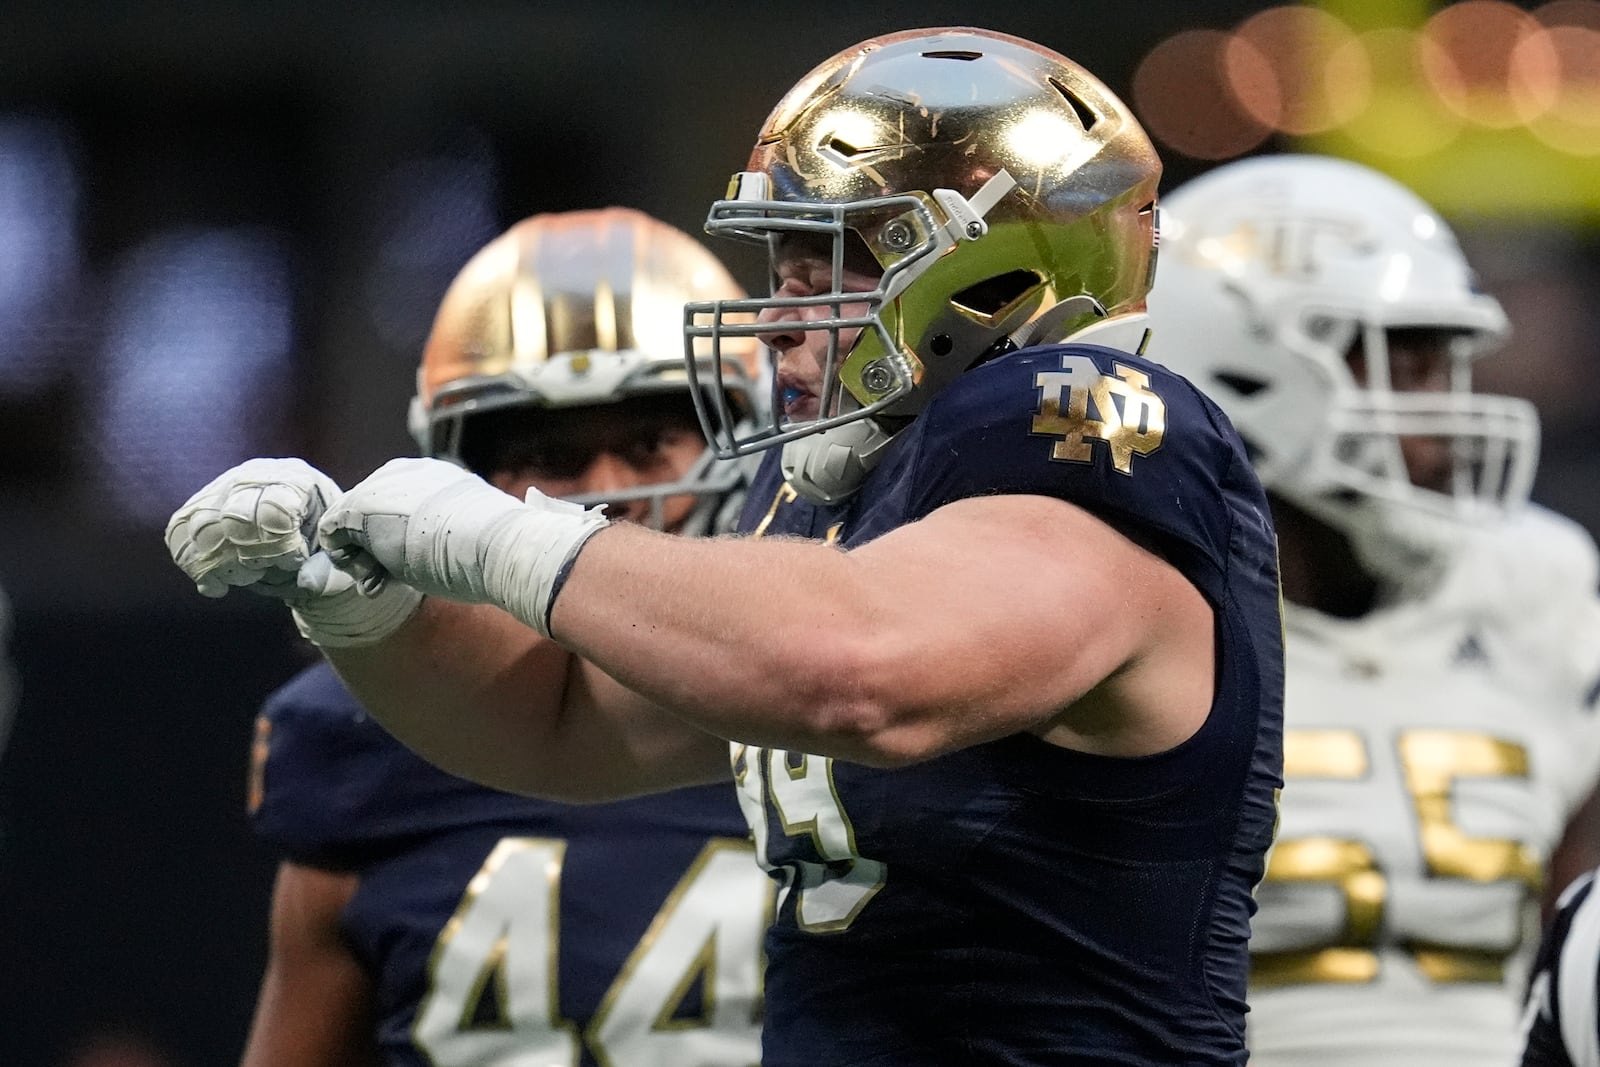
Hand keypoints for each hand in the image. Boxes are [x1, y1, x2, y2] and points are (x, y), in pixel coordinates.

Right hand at [164, 458, 421, 646]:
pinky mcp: (201, 503)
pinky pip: (179, 531)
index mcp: (298, 480)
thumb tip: (307, 583)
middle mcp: (256, 475)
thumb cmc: (326, 551)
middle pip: (231, 517)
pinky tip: (215, 585)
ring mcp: (225, 486)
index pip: (276, 509)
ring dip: (216, 563)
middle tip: (259, 574)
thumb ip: (325, 573)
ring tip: (239, 579)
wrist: (304, 544)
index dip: (278, 546)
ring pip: (198, 525)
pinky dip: (192, 564)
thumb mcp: (336, 561)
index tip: (291, 563)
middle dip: (243, 557)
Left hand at [319, 458, 609, 635]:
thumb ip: (447, 533)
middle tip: (390, 580)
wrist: (502, 545)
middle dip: (373, 548)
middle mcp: (405, 473)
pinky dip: (345, 559)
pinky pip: (333, 532)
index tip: (409, 568)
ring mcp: (381, 486)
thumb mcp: (472, 533)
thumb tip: (443, 553)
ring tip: (381, 583)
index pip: (398, 505)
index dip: (396, 540)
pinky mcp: (361, 507)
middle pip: (370, 512)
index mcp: (435, 476)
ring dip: (361, 557)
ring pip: (350, 523)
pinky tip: (372, 580)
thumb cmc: (499, 549)